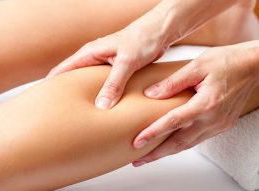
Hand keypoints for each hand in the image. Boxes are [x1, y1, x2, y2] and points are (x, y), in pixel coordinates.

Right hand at [46, 14, 168, 108]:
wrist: (159, 32)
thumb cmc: (143, 39)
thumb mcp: (127, 62)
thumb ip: (114, 84)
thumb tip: (101, 105)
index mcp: (89, 53)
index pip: (62, 70)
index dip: (51, 85)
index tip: (42, 101)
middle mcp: (93, 59)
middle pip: (72, 78)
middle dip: (66, 93)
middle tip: (59, 112)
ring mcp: (104, 65)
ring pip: (88, 83)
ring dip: (84, 96)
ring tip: (78, 114)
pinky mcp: (115, 70)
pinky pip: (103, 85)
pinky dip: (101, 95)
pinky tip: (102, 107)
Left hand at [132, 42, 258, 166]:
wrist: (253, 66)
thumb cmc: (226, 61)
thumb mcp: (197, 66)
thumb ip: (172, 82)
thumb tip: (150, 94)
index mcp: (207, 104)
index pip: (173, 122)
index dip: (153, 133)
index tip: (137, 142)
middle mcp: (214, 119)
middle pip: (180, 142)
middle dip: (158, 153)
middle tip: (139, 161)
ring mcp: (219, 124)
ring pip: (189, 144)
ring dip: (168, 152)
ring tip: (150, 156)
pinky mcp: (222, 125)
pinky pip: (198, 139)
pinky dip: (182, 144)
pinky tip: (170, 144)